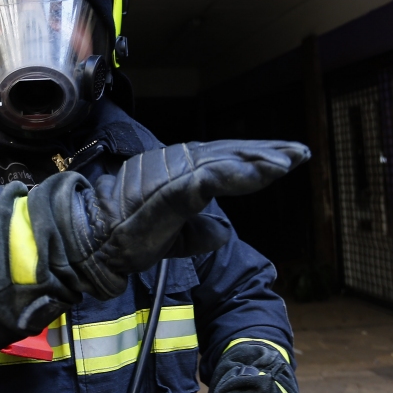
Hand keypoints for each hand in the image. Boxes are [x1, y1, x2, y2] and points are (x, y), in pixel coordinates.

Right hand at [55, 140, 309, 298]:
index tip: (286, 158)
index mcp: (175, 170)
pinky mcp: (173, 188)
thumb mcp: (171, 236)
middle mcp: (176, 163)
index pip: (222, 159)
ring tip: (290, 160)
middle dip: (267, 152)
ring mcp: (174, 173)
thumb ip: (198, 231)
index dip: (254, 158)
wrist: (92, 241)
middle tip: (301, 152)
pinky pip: (213, 177)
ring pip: (226, 161)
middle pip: (230, 152)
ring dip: (260, 160)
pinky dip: (240, 174)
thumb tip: (223, 231)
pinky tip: (265, 173)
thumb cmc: (125, 236)